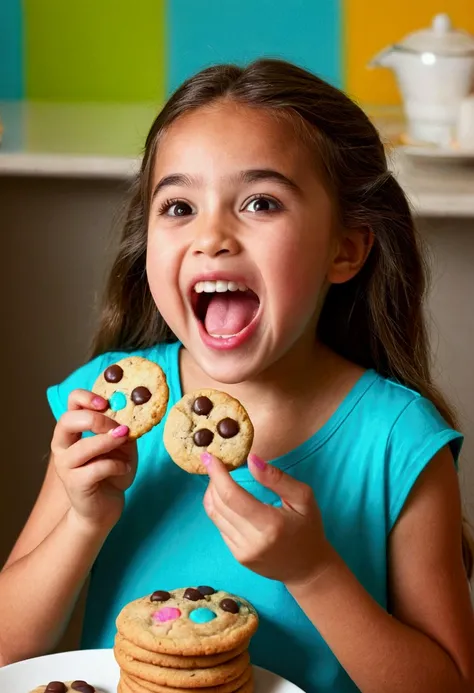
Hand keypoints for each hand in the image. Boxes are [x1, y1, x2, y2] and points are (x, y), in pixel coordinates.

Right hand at [51, 389, 137, 533]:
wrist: (104, 508)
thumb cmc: (111, 472)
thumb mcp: (122, 446)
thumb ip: (123, 430)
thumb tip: (130, 415)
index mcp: (73, 430)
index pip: (71, 403)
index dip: (87, 397)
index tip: (106, 403)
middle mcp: (62, 445)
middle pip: (67, 421)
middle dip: (95, 419)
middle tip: (118, 426)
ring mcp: (66, 466)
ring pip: (82, 448)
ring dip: (108, 442)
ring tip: (125, 441)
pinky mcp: (75, 484)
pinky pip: (96, 469)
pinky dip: (116, 466)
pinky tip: (125, 469)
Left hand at [202, 452, 333, 588]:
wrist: (308, 568)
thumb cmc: (308, 529)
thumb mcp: (303, 498)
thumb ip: (277, 478)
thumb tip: (251, 460)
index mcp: (270, 525)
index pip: (232, 496)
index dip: (217, 474)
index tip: (209, 456)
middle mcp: (251, 541)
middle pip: (219, 504)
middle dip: (212, 480)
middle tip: (214, 461)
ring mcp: (242, 552)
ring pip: (215, 515)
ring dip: (212, 492)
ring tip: (218, 477)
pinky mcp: (237, 556)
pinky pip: (220, 526)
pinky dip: (219, 508)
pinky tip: (225, 497)